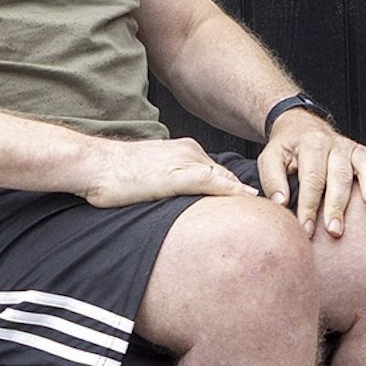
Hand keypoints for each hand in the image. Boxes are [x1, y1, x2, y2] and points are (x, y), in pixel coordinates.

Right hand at [80, 137, 260, 208]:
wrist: (93, 164)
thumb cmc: (113, 175)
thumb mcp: (147, 178)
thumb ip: (166, 186)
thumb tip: (174, 205)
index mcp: (183, 152)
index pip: (218, 173)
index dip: (235, 190)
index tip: (253, 206)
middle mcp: (189, 153)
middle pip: (227, 176)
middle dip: (247, 195)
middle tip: (272, 211)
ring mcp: (185, 163)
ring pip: (226, 180)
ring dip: (246, 197)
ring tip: (269, 213)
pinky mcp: (179, 176)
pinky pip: (214, 185)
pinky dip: (234, 194)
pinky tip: (249, 204)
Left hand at [257, 115, 365, 237]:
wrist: (301, 125)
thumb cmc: (286, 148)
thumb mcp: (270, 158)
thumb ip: (273, 180)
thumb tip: (281, 203)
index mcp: (310, 146)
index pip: (311, 179)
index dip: (308, 206)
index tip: (306, 228)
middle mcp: (334, 145)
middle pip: (338, 176)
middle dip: (337, 205)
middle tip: (335, 230)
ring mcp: (351, 148)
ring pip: (364, 165)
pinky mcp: (363, 152)